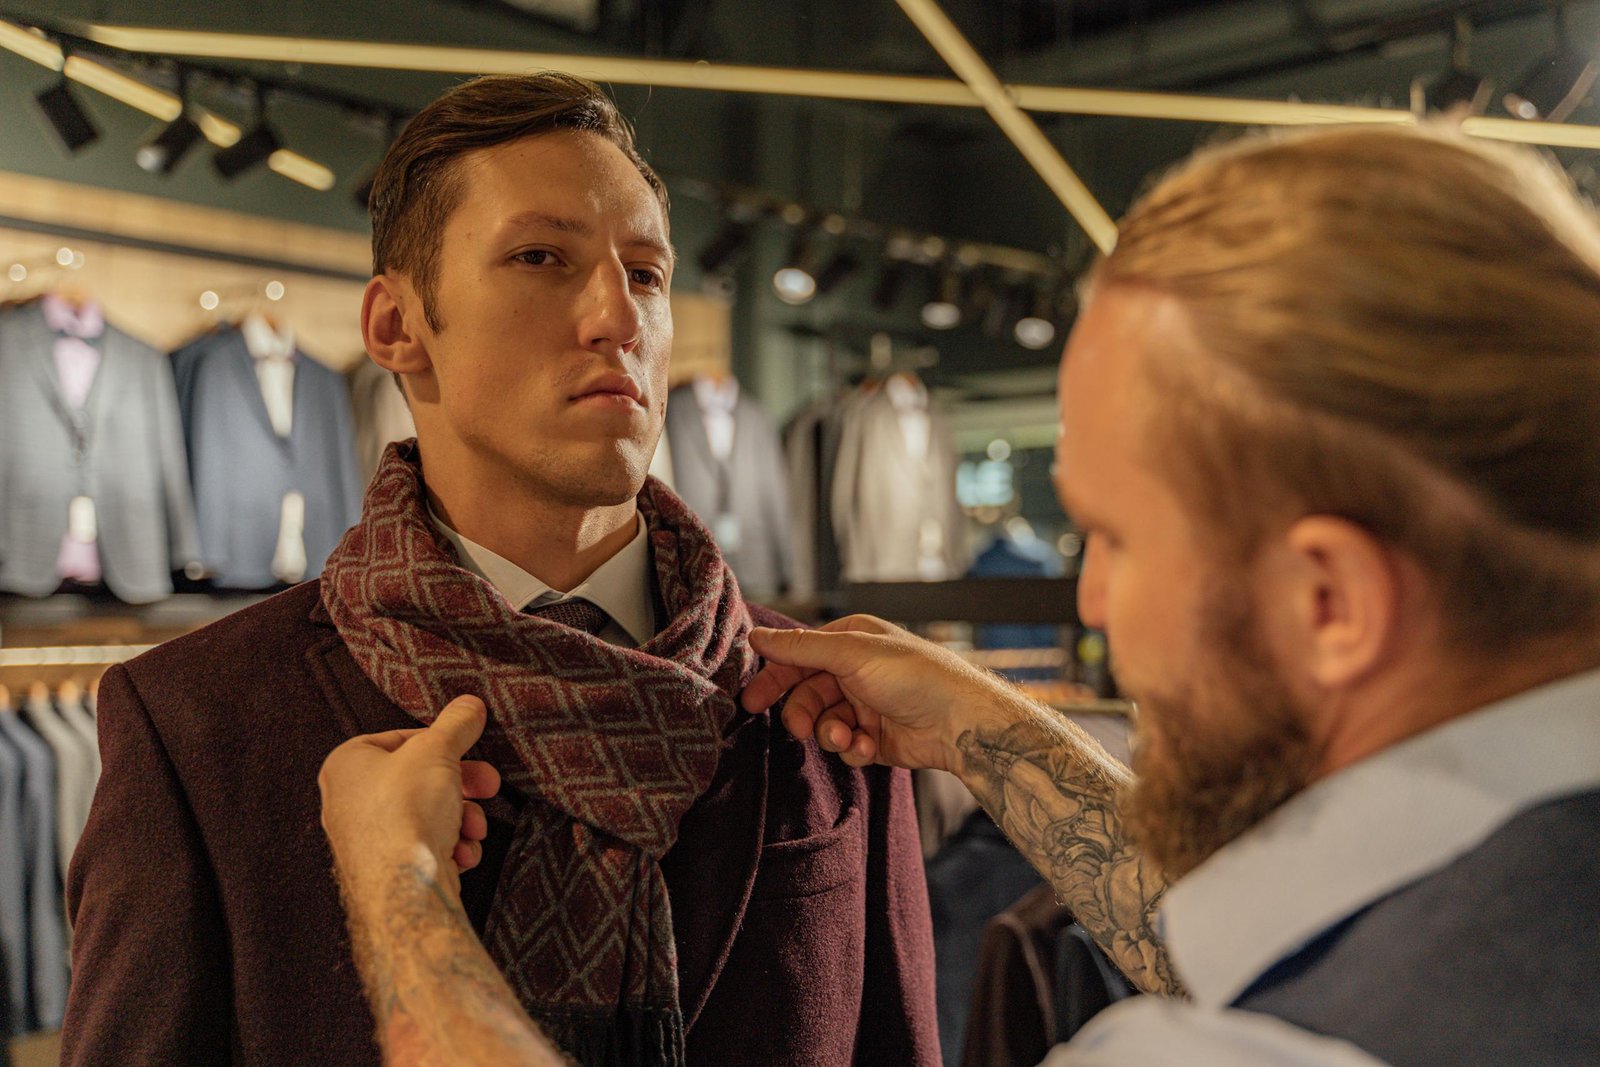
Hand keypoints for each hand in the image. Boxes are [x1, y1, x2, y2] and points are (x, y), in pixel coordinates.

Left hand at [318, 696, 501, 903]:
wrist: (403, 888)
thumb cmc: (404, 815)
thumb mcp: (437, 750)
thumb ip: (456, 723)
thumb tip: (469, 704)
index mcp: (347, 766)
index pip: (400, 739)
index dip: (440, 743)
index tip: (467, 746)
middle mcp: (349, 803)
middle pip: (420, 780)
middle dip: (461, 786)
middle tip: (487, 785)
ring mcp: (369, 840)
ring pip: (429, 815)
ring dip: (462, 819)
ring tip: (474, 828)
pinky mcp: (389, 871)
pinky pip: (426, 847)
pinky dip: (451, 847)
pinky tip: (462, 853)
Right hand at [741, 615, 1029, 772]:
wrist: (959, 722)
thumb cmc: (914, 675)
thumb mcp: (852, 653)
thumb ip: (800, 648)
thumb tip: (756, 636)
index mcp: (850, 641)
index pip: (798, 658)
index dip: (774, 679)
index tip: (751, 702)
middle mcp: (855, 671)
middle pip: (806, 696)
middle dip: (804, 715)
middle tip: (800, 730)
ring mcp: (864, 706)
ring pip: (823, 725)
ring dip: (831, 735)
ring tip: (848, 739)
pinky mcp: (874, 738)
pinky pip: (844, 747)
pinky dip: (852, 750)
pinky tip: (868, 747)